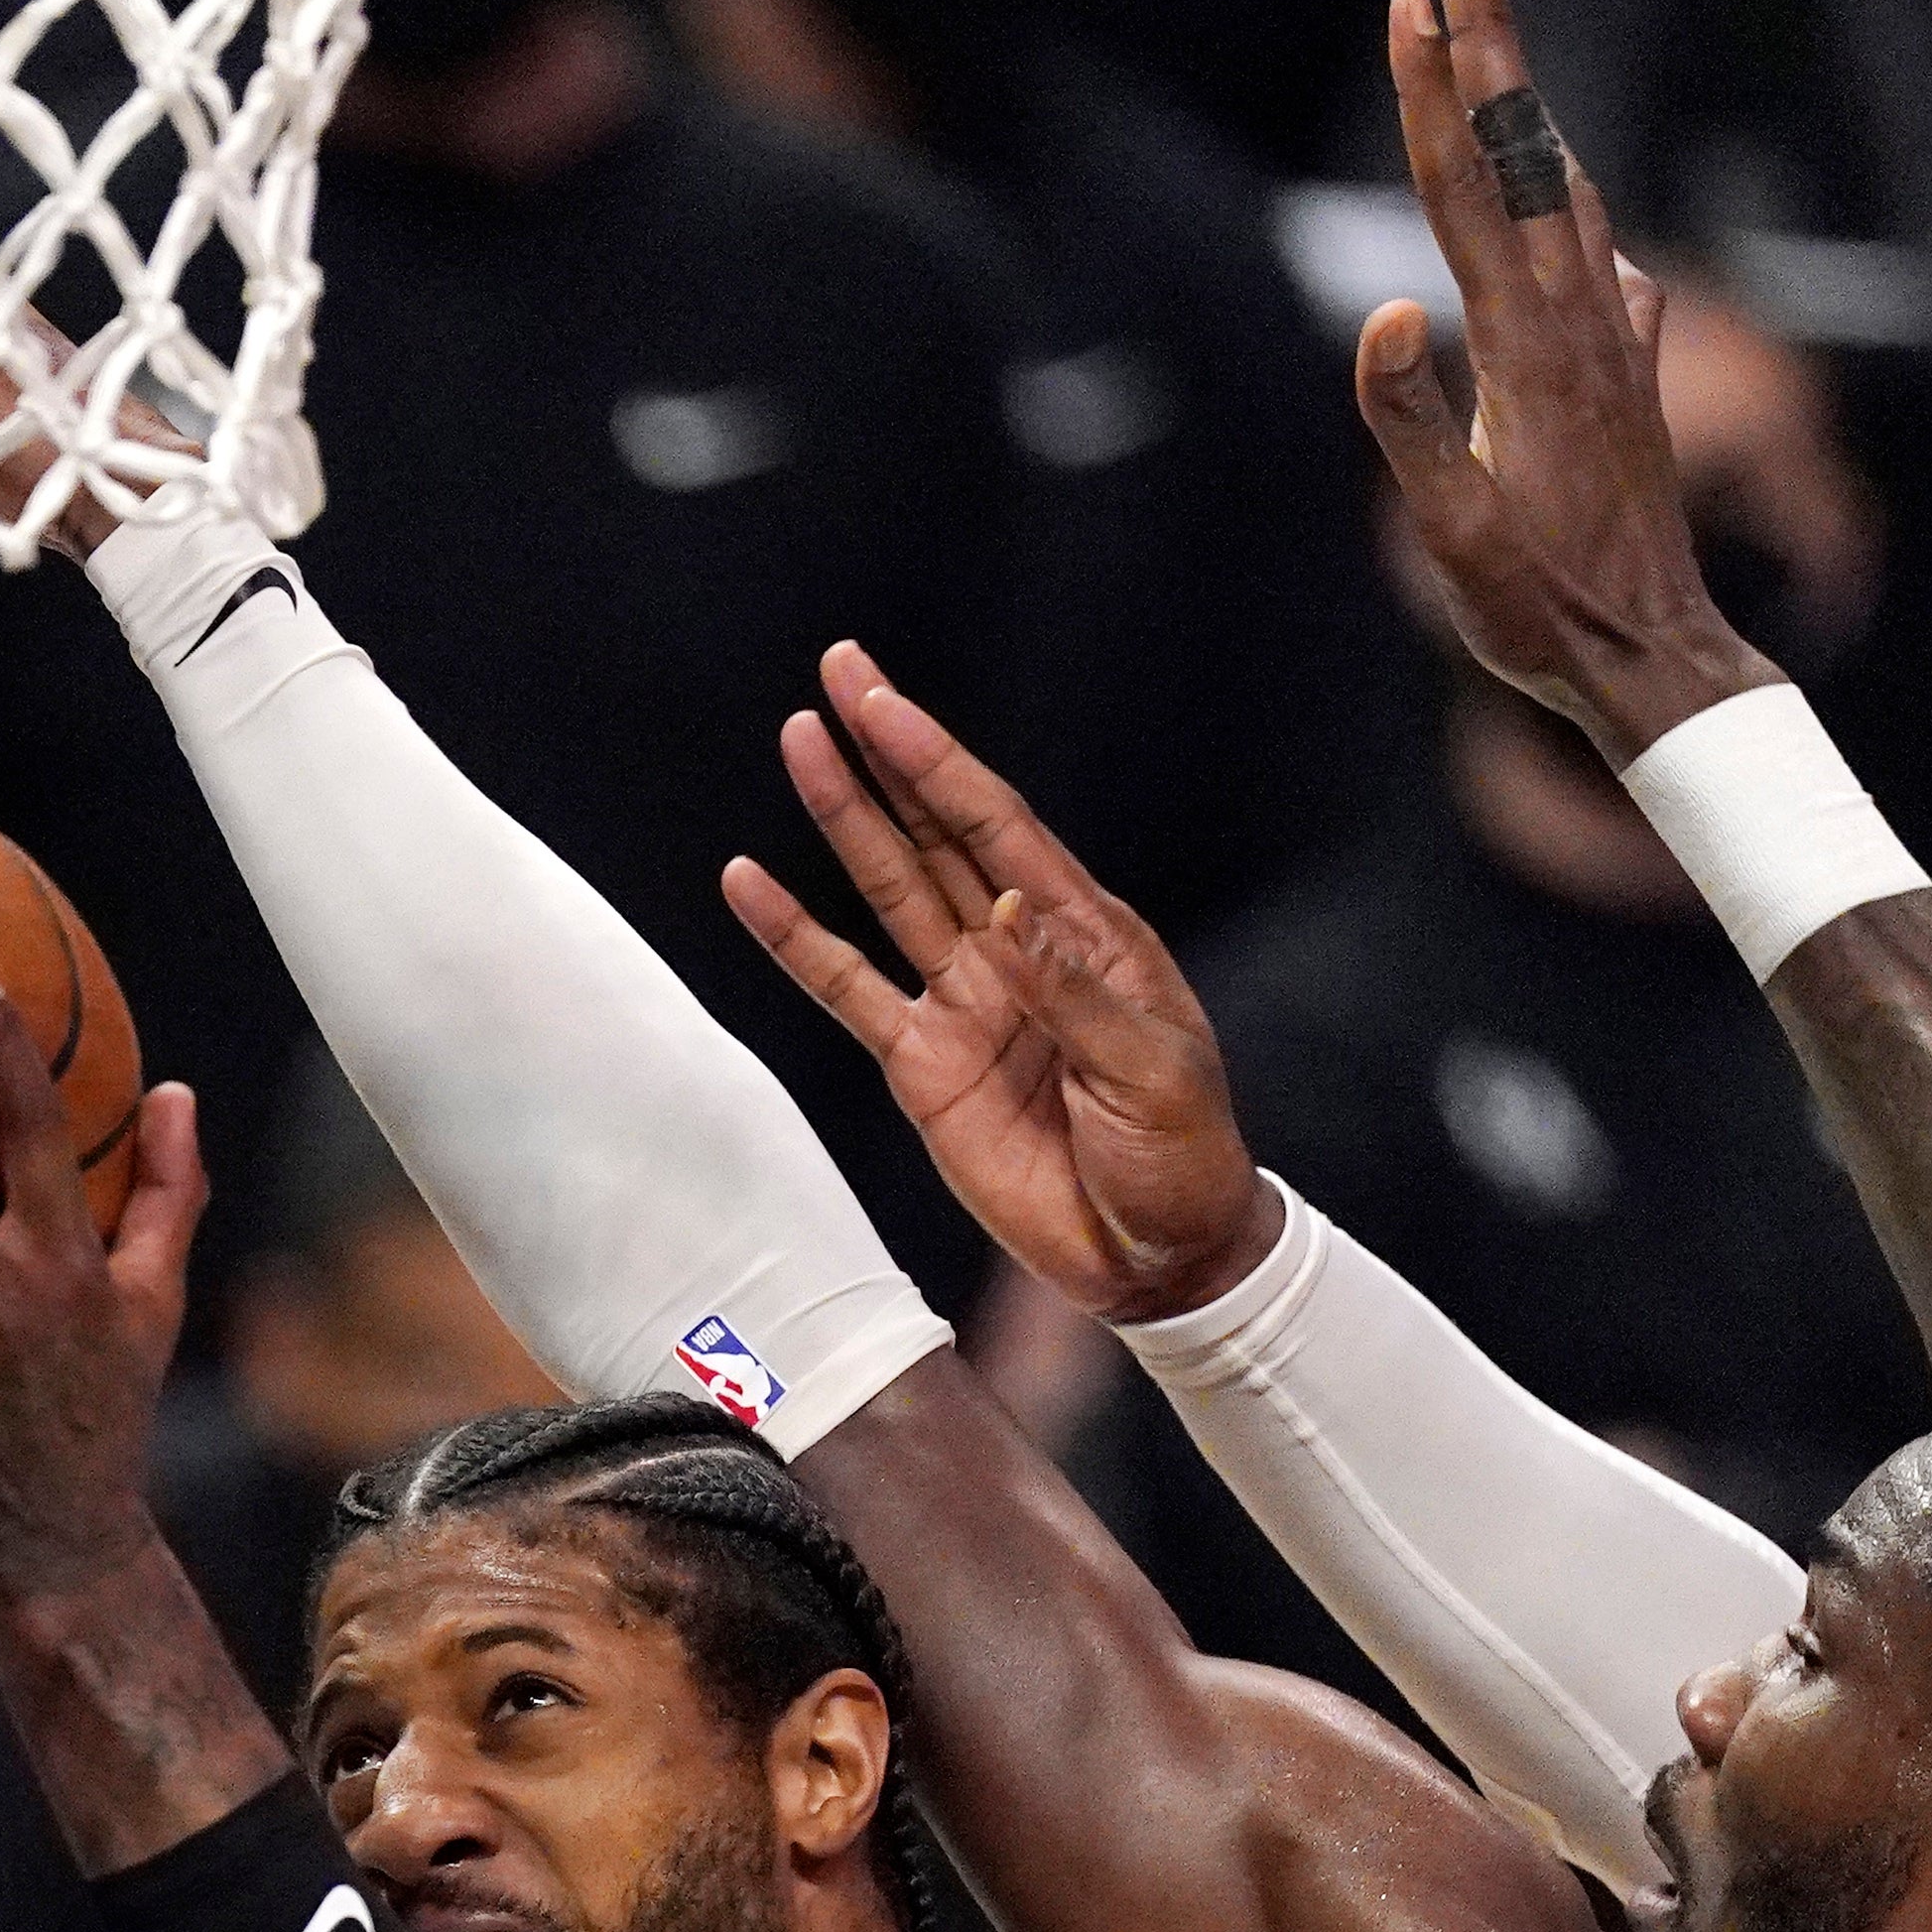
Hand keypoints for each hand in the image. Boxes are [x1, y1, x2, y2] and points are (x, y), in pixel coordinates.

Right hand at [720, 643, 1278, 1325]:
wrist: (1157, 1258)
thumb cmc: (1180, 1156)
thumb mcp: (1150, 1070)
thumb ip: (1070, 993)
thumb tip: (1000, 916)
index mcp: (1084, 933)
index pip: (996, 826)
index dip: (936, 760)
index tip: (880, 700)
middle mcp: (1014, 949)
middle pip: (936, 831)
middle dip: (886, 753)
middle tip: (835, 673)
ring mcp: (963, 1003)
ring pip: (888, 888)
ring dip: (843, 817)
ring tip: (798, 741)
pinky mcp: (922, 1065)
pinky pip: (847, 991)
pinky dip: (797, 940)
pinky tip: (751, 884)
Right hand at [1354, 0, 1782, 766]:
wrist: (1655, 657)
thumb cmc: (1540, 614)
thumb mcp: (1455, 539)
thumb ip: (1417, 424)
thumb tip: (1389, 310)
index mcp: (1523, 352)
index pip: (1465, 195)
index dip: (1434, 98)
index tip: (1413, 6)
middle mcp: (1576, 325)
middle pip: (1521, 160)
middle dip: (1490, 51)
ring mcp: (1611, 345)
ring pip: (1565, 194)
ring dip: (1525, 112)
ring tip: (1500, 45)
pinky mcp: (1628, 378)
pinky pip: (1603, 262)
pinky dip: (1577, 207)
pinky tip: (1579, 204)